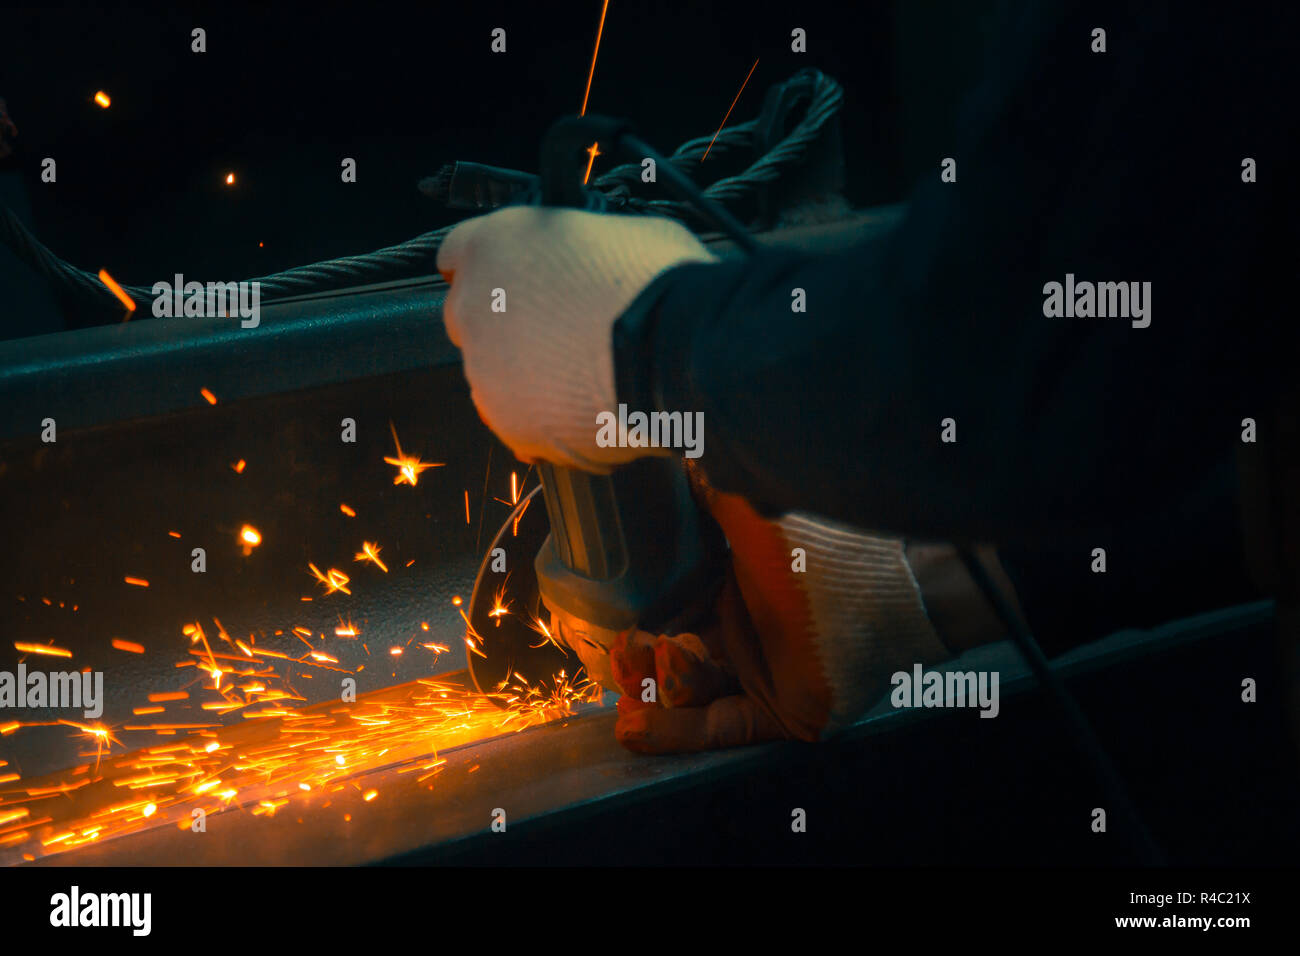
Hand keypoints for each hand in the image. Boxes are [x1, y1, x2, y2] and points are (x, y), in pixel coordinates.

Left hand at [436, 206, 716, 471]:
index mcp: (493, 246)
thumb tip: (592, 258)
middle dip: (505, 326)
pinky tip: (589, 410)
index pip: (458, 254)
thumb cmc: (657, 281)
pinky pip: (519, 425)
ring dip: (528, 376)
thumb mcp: (617, 230)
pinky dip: (547, 422)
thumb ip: (578, 248)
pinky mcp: (510, 423)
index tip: (510, 279)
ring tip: (586, 375)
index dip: (491, 268)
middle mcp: (475, 307)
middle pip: (471, 319)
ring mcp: (487, 371)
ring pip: (493, 376)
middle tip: (560, 331)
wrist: (678, 350)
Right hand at [609, 485, 951, 752]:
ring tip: (625, 697)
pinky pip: (716, 729)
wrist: (871, 593)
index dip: (640, 622)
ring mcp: (760, 676)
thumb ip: (714, 495)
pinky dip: (673, 731)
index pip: (674, 613)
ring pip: (690, 696)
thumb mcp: (750, 519)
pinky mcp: (776, 715)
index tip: (611, 626)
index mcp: (735, 592)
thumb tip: (685, 459)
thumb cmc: (809, 550)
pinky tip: (633, 728)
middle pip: (676, 659)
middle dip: (640, 665)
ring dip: (653, 697)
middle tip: (619, 661)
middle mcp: (746, 636)